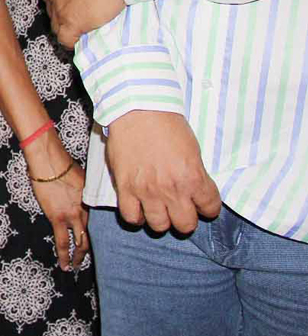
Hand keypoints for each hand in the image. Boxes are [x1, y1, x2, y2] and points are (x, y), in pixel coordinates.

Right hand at [23, 132, 88, 270]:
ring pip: (81, 243)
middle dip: (91, 249)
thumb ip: (84, 192)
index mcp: (92, 201)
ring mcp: (72, 216)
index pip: (99, 224)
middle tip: (88, 257)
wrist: (49, 162)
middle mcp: (86, 211)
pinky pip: (63, 242)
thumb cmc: (62, 164)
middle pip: (93, 235)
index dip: (99, 235)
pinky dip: (65, 256)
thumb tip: (82, 196)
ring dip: (80, 256)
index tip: (99, 242)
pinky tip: (65, 264)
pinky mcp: (57, 218)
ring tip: (77, 265)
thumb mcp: (82, 178)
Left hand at [42, 0, 125, 47]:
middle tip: (79, 13)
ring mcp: (60, 10)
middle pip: (52, 10)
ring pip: (56, 26)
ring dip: (65, 28)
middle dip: (62, 13)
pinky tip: (78, 40)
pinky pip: (65, 39)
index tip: (71, 1)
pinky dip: (70, 41)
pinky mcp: (72, 23)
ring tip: (80, 28)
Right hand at [106, 110, 220, 233]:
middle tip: (180, 206)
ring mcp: (147, 191)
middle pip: (185, 225)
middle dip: (185, 217)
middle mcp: (172, 189)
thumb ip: (195, 175)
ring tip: (158, 208)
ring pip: (159, 226)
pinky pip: (131, 217)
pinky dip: (136, 216)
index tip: (201, 201)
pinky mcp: (125, 187)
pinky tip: (139, 207)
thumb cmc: (167, 124)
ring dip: (161, 219)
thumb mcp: (193, 150)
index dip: (207, 205)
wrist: (137, 109)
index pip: (210, 208)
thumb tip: (194, 192)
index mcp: (193, 178)